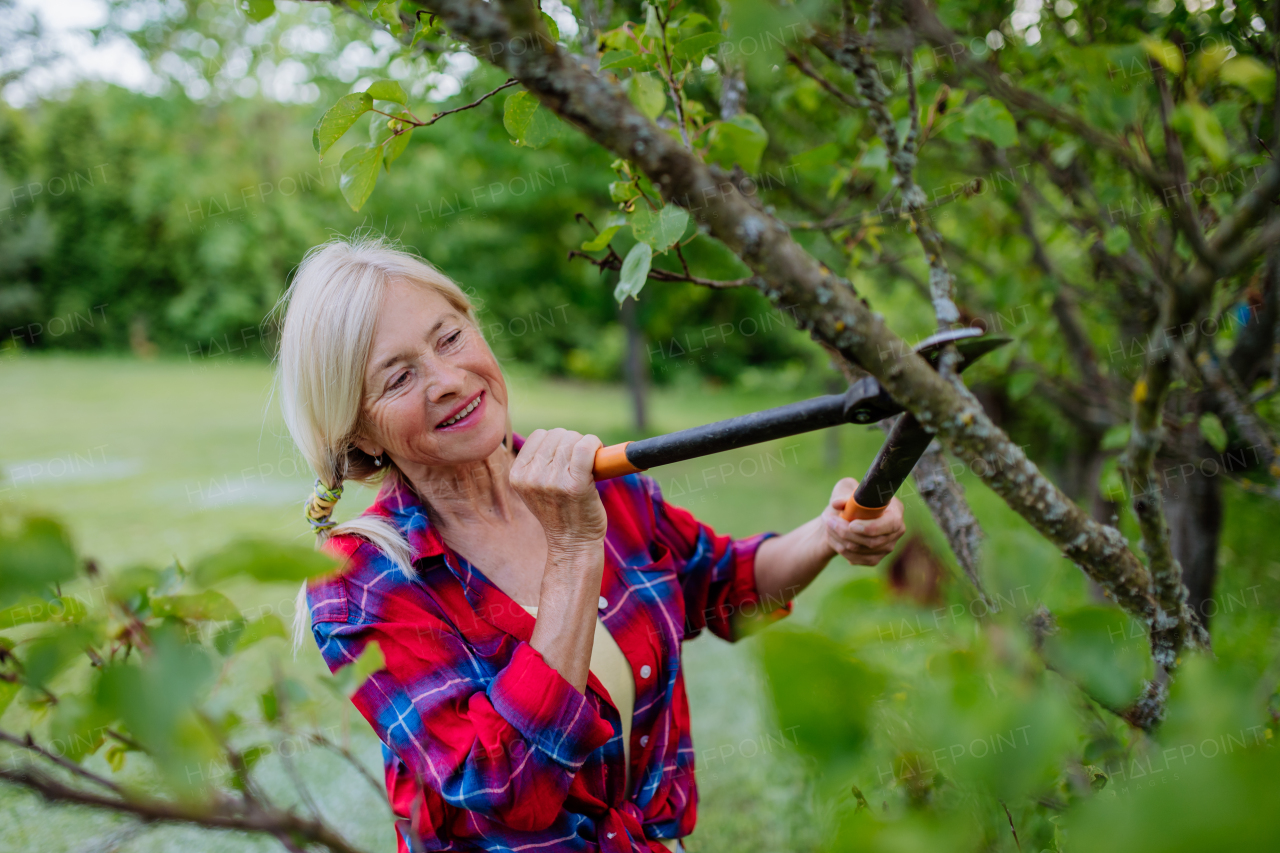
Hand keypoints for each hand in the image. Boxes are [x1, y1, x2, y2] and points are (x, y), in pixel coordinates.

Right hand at [509, 428, 606, 549]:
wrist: (573, 544)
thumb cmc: (561, 513)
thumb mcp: (536, 489)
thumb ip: (538, 464)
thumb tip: (560, 435)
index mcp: (518, 475)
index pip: (539, 435)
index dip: (557, 441)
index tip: (566, 457)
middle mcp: (531, 477)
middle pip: (557, 434)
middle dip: (573, 443)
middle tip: (579, 465)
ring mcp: (552, 481)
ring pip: (572, 439)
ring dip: (586, 446)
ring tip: (587, 467)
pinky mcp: (575, 485)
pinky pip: (585, 447)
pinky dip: (595, 445)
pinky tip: (599, 457)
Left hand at [821, 477, 905, 565]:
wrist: (843, 517)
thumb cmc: (849, 499)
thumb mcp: (844, 489)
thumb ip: (842, 494)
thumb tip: (838, 503)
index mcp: (895, 510)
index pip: (891, 524)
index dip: (871, 527)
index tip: (851, 525)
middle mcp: (896, 531)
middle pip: (873, 541)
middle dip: (846, 532)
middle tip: (829, 520)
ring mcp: (886, 547)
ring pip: (860, 550)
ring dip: (839, 538)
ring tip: (827, 524)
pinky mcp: (874, 559)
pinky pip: (855, 558)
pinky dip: (839, 547)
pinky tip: (832, 536)